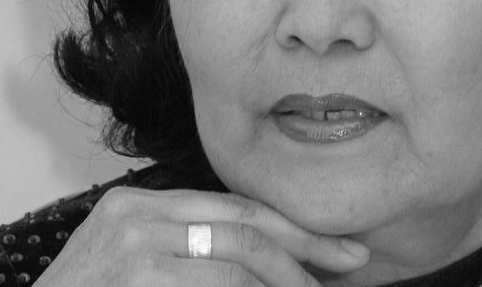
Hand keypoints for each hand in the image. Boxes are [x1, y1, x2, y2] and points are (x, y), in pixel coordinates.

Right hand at [33, 187, 369, 286]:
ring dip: (284, 286)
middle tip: (349, 269)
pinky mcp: (137, 279)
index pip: (235, 208)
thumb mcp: (133, 263)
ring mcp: (132, 249)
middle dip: (306, 253)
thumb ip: (189, 253)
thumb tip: (273, 262)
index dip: (295, 229)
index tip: (341, 250)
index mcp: (139, 204)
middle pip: (244, 229)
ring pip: (237, 266)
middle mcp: (135, 215)